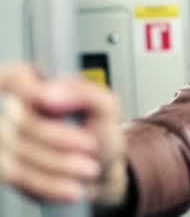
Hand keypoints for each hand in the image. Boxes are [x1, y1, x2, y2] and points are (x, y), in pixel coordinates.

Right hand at [0, 63, 126, 204]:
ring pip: (19, 151)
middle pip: (20, 119)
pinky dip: (50, 183)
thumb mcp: (107, 108)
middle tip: (89, 145)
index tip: (49, 102)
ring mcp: (5, 137)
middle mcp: (16, 108)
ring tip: (88, 168)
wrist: (99, 170)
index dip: (25, 88)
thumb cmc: (99, 134)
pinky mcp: (4, 165)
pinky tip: (71, 186)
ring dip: (60, 163)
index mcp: (38, 84)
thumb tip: (51, 92)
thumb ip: (87, 92)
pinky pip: (18, 176)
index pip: (14, 76)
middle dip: (59, 138)